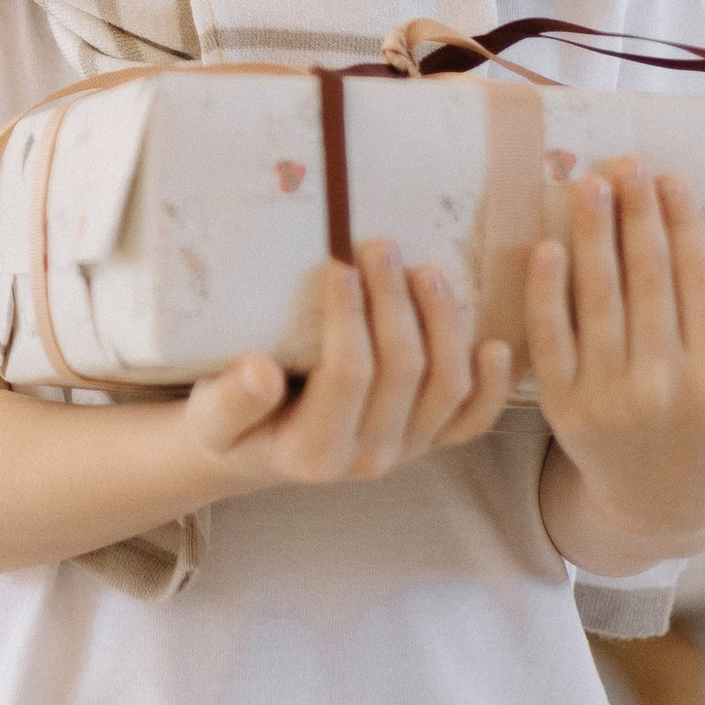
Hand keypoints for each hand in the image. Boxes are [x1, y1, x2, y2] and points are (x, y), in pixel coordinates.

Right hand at [185, 246, 513, 495]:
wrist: (256, 450)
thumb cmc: (229, 420)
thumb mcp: (208, 416)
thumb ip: (231, 400)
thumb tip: (260, 372)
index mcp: (315, 452)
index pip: (347, 376)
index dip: (348, 319)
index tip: (337, 266)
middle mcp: (368, 459)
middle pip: (403, 373)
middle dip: (394, 303)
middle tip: (380, 246)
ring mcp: (406, 451)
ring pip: (446, 387)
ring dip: (443, 323)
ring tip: (426, 269)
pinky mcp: (429, 441)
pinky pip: (473, 419)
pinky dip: (493, 385)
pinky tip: (496, 344)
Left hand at [530, 162, 704, 563]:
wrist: (658, 505)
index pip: (697, 282)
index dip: (682, 224)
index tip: (670, 179)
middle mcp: (662, 385)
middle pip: (645, 277)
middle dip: (635, 213)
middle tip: (625, 163)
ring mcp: (607, 395)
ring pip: (597, 296)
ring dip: (591, 233)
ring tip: (587, 183)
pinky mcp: (563, 404)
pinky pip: (551, 336)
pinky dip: (545, 290)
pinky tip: (547, 246)